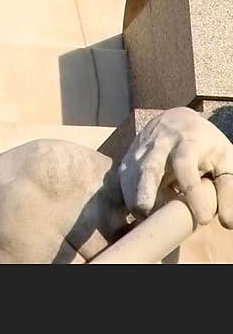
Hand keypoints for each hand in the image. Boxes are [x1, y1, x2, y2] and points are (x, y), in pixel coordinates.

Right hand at [119, 108, 232, 228]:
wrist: (178, 121)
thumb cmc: (206, 146)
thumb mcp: (225, 160)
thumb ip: (228, 189)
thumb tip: (227, 222)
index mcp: (187, 143)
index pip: (186, 167)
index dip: (193, 193)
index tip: (202, 219)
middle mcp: (160, 144)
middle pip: (149, 167)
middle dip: (145, 189)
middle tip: (147, 211)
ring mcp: (140, 150)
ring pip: (131, 175)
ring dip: (135, 199)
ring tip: (147, 219)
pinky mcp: (129, 159)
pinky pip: (122, 180)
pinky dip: (126, 197)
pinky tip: (137, 212)